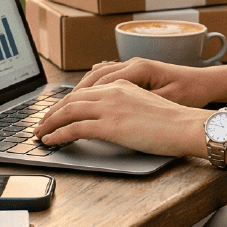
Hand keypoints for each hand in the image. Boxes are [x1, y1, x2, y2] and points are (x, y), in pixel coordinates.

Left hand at [33, 81, 206, 157]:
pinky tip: (51, 141)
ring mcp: (110, 107)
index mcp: (121, 84)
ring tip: (40, 133)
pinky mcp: (110, 125)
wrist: (187, 126)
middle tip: (41, 123)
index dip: (65, 102)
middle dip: (52, 112)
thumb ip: (127, 106)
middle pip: (71, 99)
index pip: (84, 91)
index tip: (56, 112)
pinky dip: (58, 134)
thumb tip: (115, 119)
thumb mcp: (146, 105)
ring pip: (68, 111)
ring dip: (50, 123)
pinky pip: (75, 128)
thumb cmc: (174, 121)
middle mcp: (112, 91)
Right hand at [72, 58, 226, 107]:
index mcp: (137, 69)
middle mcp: (131, 65)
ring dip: (77, 94)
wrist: (208, 85)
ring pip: (96, 79)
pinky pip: (107, 78)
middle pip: (90, 81)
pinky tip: (83, 96)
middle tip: (49, 118)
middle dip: (68, 101)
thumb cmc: (191, 92)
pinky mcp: (136, 76)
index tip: (57, 119)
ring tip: (59, 110)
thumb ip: (136, 105)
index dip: (73, 104)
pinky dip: (92, 88)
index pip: (96, 86)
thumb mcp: (164, 102)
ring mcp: (133, 69)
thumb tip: (110, 112)